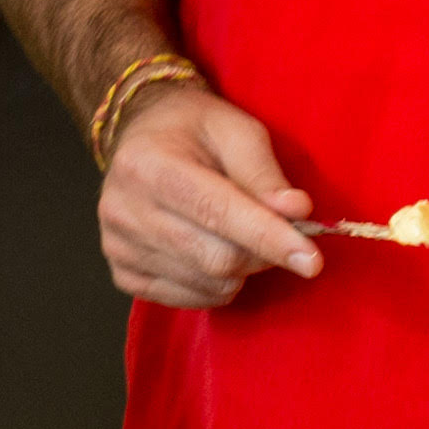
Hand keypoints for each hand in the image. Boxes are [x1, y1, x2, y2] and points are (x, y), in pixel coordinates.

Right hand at [98, 82, 322, 309]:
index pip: (216, 212)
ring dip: (243, 270)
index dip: (268, 237)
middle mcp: (122, 208)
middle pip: (215, 258)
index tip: (312, 259)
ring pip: (207, 284)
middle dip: (262, 254)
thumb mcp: (235, 128)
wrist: (141, 135)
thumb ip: (264, 171)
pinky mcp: (121, 272)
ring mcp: (117, 245)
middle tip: (281, 236)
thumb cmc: (193, 129)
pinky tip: (215, 253)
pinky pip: (187, 299)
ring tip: (242, 237)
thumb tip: (296, 213)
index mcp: (147, 163)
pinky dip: (217, 285)